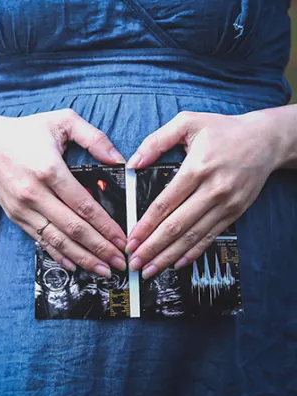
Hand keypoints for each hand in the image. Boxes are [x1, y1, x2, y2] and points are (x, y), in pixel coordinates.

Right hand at [0, 109, 127, 276]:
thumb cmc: (27, 131)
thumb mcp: (63, 120)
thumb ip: (95, 137)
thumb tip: (119, 161)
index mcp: (49, 170)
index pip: (84, 205)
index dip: (105, 226)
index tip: (122, 240)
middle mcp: (34, 193)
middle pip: (73, 228)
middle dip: (99, 248)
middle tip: (120, 262)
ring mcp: (23, 208)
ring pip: (57, 240)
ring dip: (82, 258)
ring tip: (103, 270)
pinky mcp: (16, 216)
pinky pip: (40, 240)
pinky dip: (59, 255)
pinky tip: (76, 265)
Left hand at [124, 111, 281, 278]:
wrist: (267, 139)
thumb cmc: (224, 130)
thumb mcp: (188, 123)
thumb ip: (157, 140)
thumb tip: (134, 162)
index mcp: (197, 168)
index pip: (165, 204)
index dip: (145, 225)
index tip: (131, 240)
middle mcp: (213, 189)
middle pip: (176, 226)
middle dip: (152, 247)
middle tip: (134, 262)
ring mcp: (226, 204)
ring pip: (192, 236)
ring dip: (169, 256)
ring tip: (149, 269)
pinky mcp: (234, 212)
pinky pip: (210, 236)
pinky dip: (193, 253)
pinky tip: (177, 263)